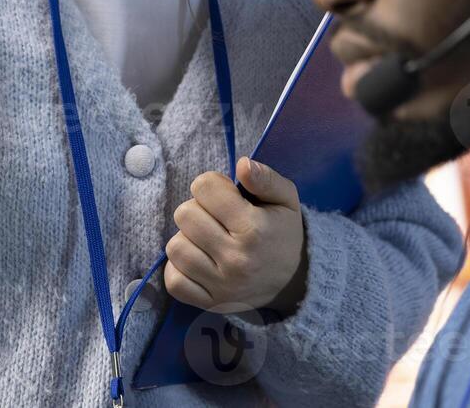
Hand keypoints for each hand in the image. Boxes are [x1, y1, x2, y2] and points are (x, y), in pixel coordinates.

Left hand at [164, 156, 307, 316]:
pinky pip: (173, 281)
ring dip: (188, 238)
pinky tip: (198, 260)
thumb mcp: (286, 200)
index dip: (213, 185)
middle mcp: (235, 259)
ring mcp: (221, 285)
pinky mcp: (209, 304)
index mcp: (253, 229)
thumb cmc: (283, 233)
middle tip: (217, 218)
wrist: (296, 283)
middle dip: (198, 209)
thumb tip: (242, 164)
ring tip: (208, 239)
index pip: (204, 187)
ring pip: (175, 247)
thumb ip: (265, 178)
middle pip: (184, 214)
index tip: (226, 196)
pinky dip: (179, 269)